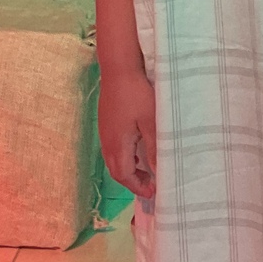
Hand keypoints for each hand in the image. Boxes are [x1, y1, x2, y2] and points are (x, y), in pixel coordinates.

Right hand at [98, 66, 156, 198]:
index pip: (124, 175)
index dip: (138, 186)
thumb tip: (158, 172)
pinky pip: (112, 149)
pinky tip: (136, 151)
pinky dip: (124, 158)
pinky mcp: (105, 124)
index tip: (154, 192)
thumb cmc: (137, 94)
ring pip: (113, 161)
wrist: (118, 69)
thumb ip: (154, 148)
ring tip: (146, 171)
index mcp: (117, 144)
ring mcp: (104, 132)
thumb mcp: (151, 122)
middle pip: (116, 171)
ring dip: (128, 170)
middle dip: (132, 182)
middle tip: (151, 185)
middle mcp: (107, 142)